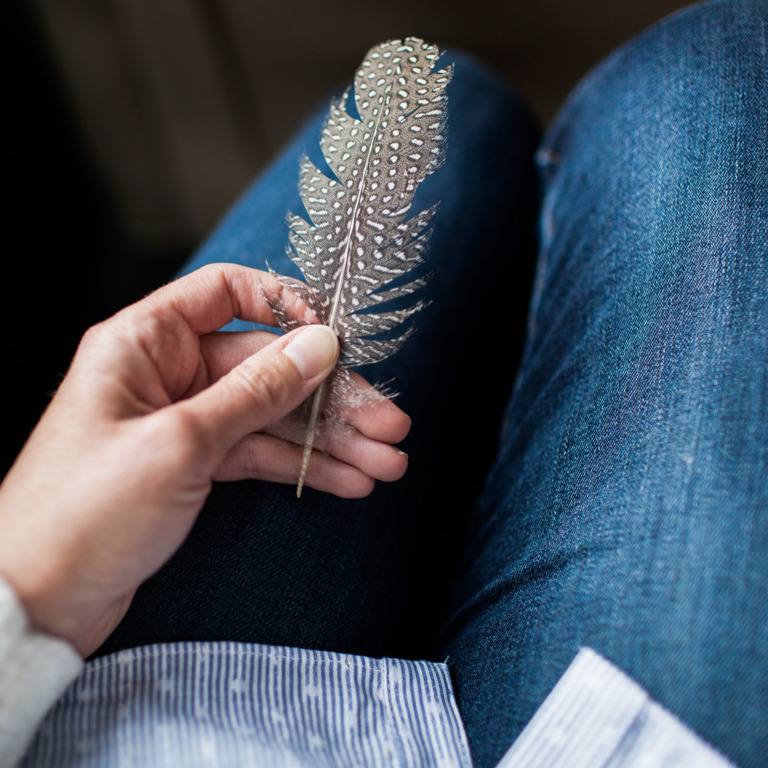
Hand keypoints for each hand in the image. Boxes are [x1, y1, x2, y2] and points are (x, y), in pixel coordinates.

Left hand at [0, 264, 409, 655]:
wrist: (36, 602)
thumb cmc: (82, 513)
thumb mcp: (182, 442)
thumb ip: (257, 391)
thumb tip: (319, 345)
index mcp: (144, 343)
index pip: (226, 293)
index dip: (285, 305)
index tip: (334, 337)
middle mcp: (168, 374)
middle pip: (267, 367)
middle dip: (331, 399)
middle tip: (389, 425)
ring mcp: (184, 422)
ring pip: (272, 416)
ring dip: (328, 441)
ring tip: (385, 464)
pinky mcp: (194, 466)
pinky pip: (259, 454)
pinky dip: (301, 468)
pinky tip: (347, 482)